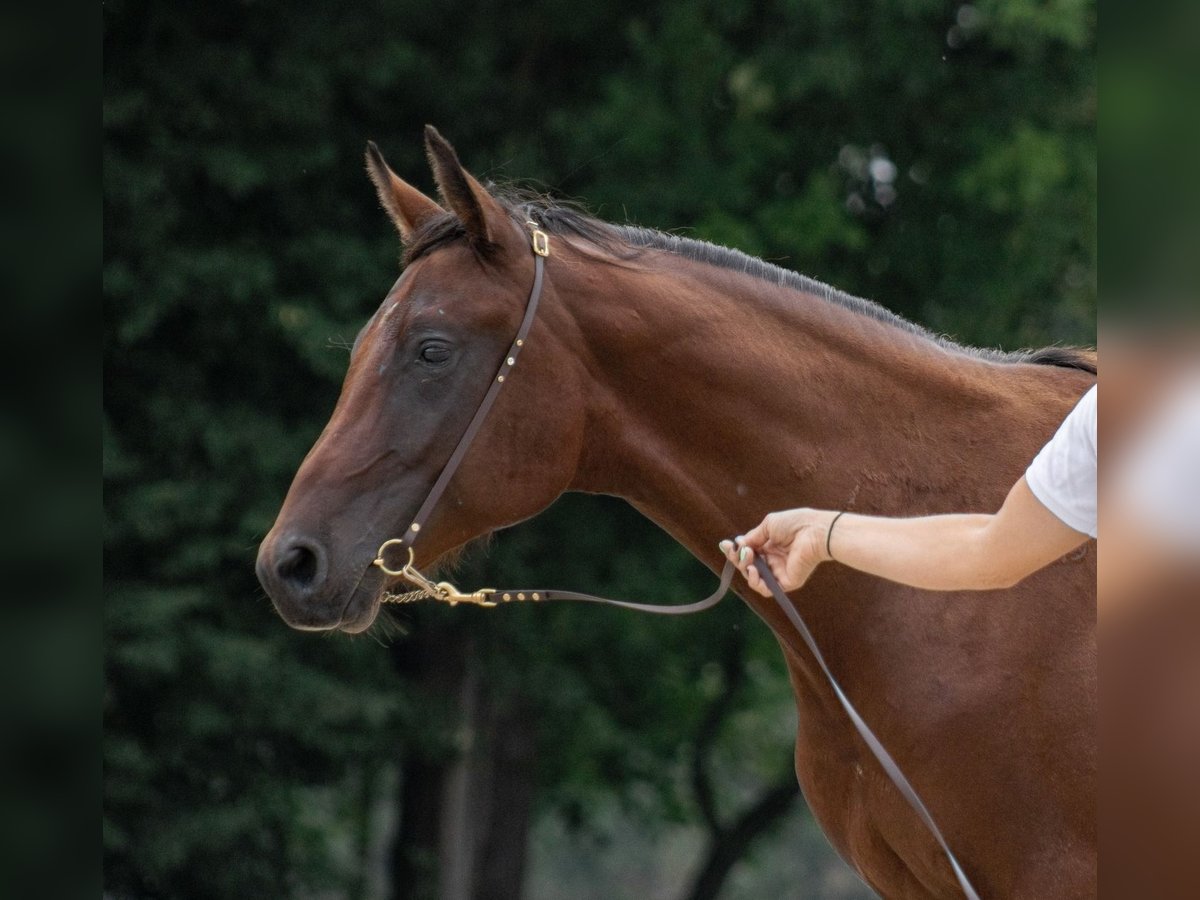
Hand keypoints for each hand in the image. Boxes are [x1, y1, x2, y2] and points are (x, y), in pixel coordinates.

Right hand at [720, 508, 837, 595]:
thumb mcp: (768, 525)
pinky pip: (766, 589)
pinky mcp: (786, 583)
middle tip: (738, 551)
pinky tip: (753, 570)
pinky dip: (755, 582)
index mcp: (769, 545)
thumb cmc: (794, 524)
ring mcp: (779, 572)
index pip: (748, 552)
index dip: (736, 550)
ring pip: (754, 579)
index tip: (725, 545)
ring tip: (749, 559)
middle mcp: (773, 560)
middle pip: (747, 566)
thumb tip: (738, 545)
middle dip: (738, 559)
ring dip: (745, 569)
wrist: (814, 532)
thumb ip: (753, 537)